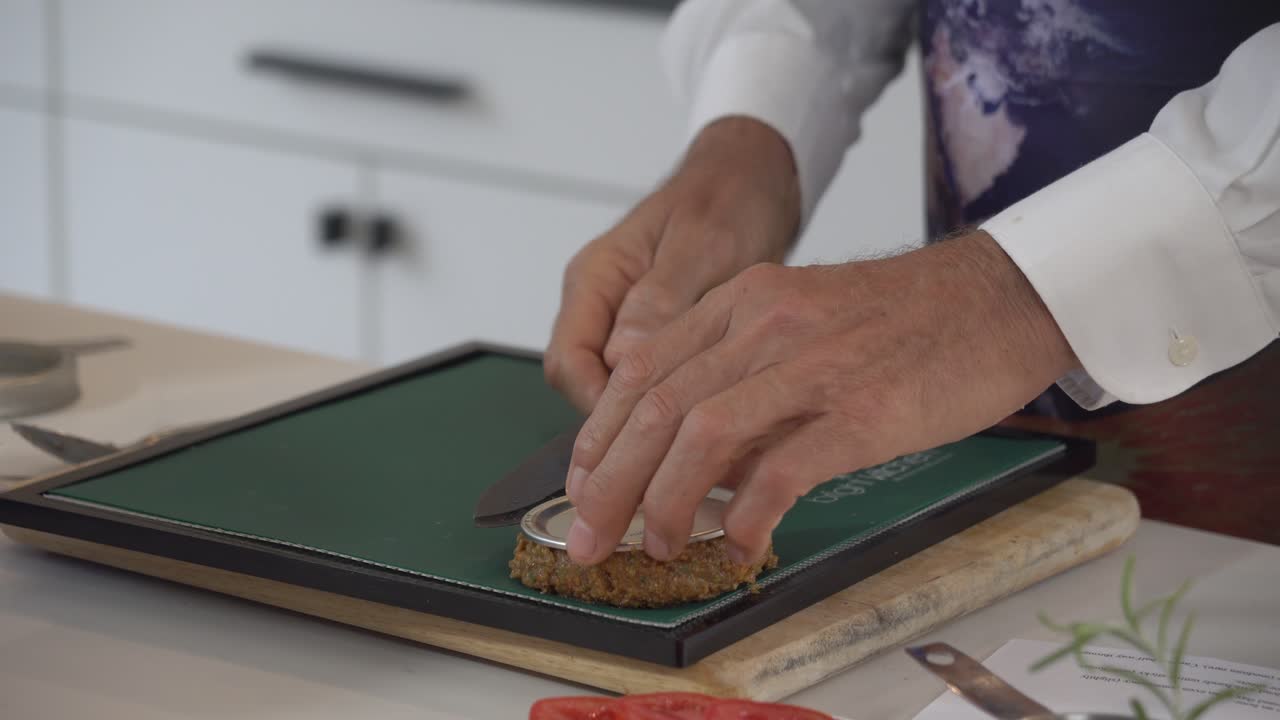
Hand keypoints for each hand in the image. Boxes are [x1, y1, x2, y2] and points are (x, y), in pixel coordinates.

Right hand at [544, 116, 800, 412]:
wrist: (756, 178)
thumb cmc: (730, 198)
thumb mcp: (703, 244)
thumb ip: (660, 298)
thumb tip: (621, 357)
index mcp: (595, 278)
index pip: (567, 363)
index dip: (597, 405)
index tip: (645, 430)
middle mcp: (601, 304)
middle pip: (585, 384)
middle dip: (623, 420)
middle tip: (679, 443)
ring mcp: (626, 320)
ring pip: (618, 389)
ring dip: (650, 413)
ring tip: (697, 432)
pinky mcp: (657, 332)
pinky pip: (650, 380)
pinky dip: (673, 400)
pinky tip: (709, 410)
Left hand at [562, 231, 1079, 565]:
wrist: (998, 298)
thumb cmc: (902, 320)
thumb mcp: (801, 320)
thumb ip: (742, 375)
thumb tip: (695, 460)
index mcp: (742, 300)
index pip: (641, 370)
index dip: (599, 436)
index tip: (580, 484)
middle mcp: (764, 324)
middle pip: (656, 407)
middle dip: (609, 482)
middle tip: (587, 537)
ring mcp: (812, 364)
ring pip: (702, 435)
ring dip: (664, 502)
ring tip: (656, 546)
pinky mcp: (861, 410)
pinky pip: (783, 467)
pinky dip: (749, 513)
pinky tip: (741, 543)